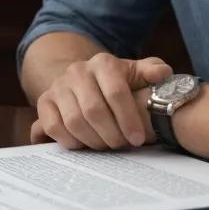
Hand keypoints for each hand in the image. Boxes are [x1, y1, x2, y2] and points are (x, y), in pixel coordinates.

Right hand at [29, 53, 171, 149]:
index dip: (128, 119)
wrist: (85, 81)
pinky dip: (70, 141)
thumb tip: (164, 73)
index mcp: (103, 63)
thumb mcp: (136, 74)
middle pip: (93, 110)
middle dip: (111, 134)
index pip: (116, 92)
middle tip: (122, 146)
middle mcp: (77, 71)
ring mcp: (58, 86)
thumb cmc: (118, 82)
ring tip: (107, 146)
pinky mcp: (44, 102)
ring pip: (74, 121)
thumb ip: (152, 71)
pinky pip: (53, 126)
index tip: (138, 139)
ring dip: (93, 140)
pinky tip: (85, 144)